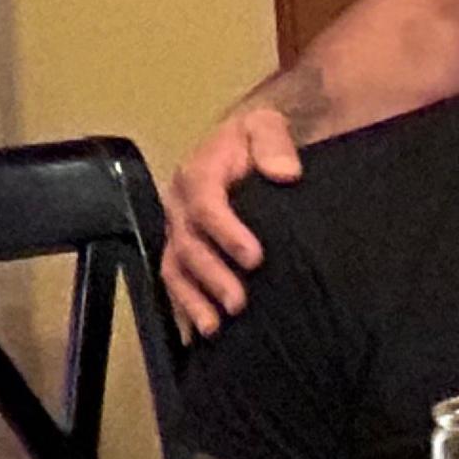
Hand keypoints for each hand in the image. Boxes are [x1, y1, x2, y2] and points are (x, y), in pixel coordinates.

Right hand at [163, 101, 306, 336]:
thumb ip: (273, 142)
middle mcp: (180, 204)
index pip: (206, 203)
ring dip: (192, 299)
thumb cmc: (257, 140)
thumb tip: (284, 173)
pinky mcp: (181, 252)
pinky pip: (175, 282)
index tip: (254, 258)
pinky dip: (184, 308)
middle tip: (238, 302)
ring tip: (215, 326)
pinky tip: (200, 334)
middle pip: (187, 243)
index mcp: (199, 172)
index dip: (226, 232)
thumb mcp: (267, 125)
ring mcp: (177, 230)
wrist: (244, 148)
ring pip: (174, 268)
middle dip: (211, 274)